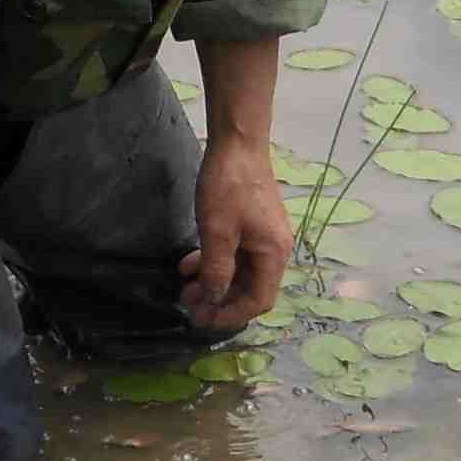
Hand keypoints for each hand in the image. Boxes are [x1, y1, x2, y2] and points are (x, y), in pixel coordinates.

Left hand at [182, 130, 294, 331]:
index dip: (230, 314)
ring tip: (185, 287)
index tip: (202, 318)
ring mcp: (265, 237)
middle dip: (219, 300)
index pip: (258, 301)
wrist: (238, 142)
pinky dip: (214, 262)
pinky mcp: (253, 225)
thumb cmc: (229, 186)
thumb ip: (216, 270)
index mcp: (273, 255)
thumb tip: (214, 299)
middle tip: (188, 304)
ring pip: (240, 273)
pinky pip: (236, 255)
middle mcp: (275, 250)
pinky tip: (190, 263)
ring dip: (214, 282)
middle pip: (250, 289)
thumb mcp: (217, 232)